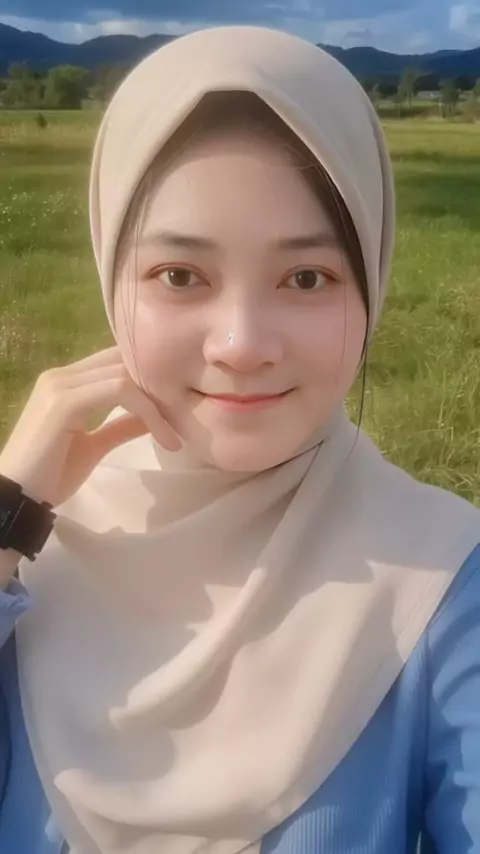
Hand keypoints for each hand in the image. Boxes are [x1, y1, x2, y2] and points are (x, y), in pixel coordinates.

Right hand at [0, 346, 180, 508]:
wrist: (17, 498)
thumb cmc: (49, 477)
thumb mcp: (94, 446)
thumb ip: (120, 426)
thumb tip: (153, 416)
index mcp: (67, 382)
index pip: (117, 362)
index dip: (149, 380)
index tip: (175, 411)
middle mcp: (62, 375)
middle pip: (124, 362)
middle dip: (158, 388)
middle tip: (183, 418)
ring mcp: (61, 384)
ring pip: (125, 375)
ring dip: (158, 402)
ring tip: (175, 432)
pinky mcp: (64, 401)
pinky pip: (119, 391)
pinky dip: (148, 411)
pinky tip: (164, 436)